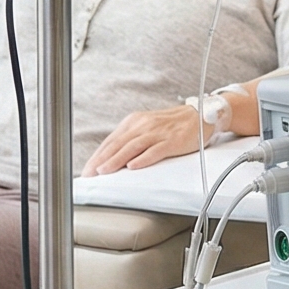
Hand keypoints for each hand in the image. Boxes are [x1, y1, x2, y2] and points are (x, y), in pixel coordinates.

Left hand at [83, 104, 208, 175]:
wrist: (201, 115)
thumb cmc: (173, 125)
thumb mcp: (148, 127)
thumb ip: (132, 139)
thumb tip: (112, 157)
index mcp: (135, 121)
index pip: (111, 140)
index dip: (97, 155)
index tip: (88, 169)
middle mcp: (144, 124)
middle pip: (118, 144)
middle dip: (101, 160)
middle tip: (90, 174)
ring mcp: (158, 132)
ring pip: (132, 147)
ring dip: (116, 160)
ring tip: (105, 171)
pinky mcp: (172, 140)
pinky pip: (155, 150)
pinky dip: (143, 159)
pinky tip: (133, 166)